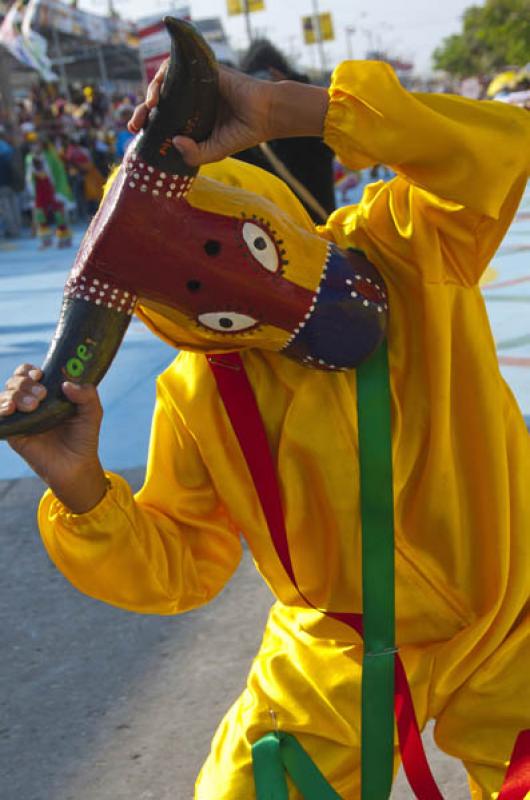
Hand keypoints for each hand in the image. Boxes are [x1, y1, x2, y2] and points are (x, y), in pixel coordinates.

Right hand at [0, 364, 107, 512]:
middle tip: (41, 395)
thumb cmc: (83, 437)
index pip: (29, 374)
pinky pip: (0, 417)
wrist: (76, 466)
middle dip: (24, 383)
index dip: (29, 371)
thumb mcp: (92, 413)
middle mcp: (31, 402)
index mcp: (47, 393)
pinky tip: (11, 409)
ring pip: (5, 396)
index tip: (39, 374)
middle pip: (15, 381)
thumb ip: (87, 395)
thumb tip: (67, 384)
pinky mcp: (14, 433)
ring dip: (15, 394)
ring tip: (33, 406)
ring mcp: (21, 417)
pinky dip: (1, 408)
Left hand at [129, 63, 327, 166]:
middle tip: (136, 124)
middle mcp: (188, 99)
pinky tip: (161, 92)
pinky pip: (178, 66)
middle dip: (141, 110)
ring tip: (150, 106)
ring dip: (151, 92)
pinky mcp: (202, 70)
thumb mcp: (215, 151)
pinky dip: (165, 74)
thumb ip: (195, 154)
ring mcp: (195, 83)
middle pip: (157, 99)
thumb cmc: (243, 133)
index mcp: (188, 117)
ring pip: (163, 81)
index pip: (160, 116)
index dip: (145, 122)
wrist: (265, 115)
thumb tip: (173, 142)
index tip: (135, 131)